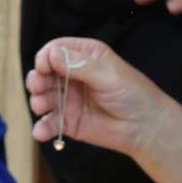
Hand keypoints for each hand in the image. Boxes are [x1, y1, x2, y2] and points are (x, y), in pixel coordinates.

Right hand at [25, 38, 167, 158]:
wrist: (145, 127)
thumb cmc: (133, 94)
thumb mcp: (108, 74)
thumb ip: (79, 65)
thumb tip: (51, 55)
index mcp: (84, 56)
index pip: (55, 50)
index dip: (45, 58)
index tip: (44, 68)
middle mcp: (73, 75)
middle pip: (44, 73)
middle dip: (37, 80)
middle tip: (37, 88)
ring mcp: (69, 99)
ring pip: (43, 96)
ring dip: (37, 101)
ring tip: (41, 106)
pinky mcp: (68, 121)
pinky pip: (49, 123)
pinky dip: (42, 127)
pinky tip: (41, 132)